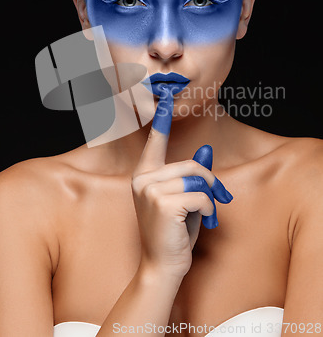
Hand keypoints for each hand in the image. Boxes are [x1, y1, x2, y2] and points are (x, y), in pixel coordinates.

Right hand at [132, 85, 232, 278]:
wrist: (162, 267)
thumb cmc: (173, 234)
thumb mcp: (185, 201)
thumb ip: (192, 176)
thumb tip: (206, 150)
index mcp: (144, 176)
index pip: (154, 143)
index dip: (160, 121)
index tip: (164, 98)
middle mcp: (143, 179)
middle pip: (191, 166)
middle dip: (211, 183)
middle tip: (223, 199)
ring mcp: (149, 190)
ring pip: (197, 180)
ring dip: (211, 198)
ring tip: (208, 215)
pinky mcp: (161, 202)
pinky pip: (200, 196)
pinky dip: (209, 210)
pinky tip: (203, 223)